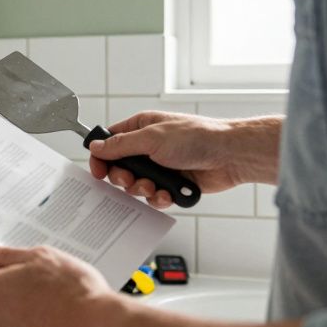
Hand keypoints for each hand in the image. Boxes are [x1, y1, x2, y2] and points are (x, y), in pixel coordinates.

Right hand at [88, 111, 252, 208]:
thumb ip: (120, 145)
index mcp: (140, 129)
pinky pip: (153, 197)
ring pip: (135, 186)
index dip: (101, 158)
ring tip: (155, 186)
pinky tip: (168, 193)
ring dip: (142, 189)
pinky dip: (158, 198)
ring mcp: (159, 167)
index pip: (109, 143)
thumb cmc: (197, 137)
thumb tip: (96, 146)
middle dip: (123, 178)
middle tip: (130, 180)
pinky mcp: (171, 184)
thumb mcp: (152, 138)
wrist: (230, 156)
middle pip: (119, 168)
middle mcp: (148, 147)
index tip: (98, 171)